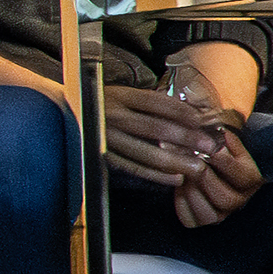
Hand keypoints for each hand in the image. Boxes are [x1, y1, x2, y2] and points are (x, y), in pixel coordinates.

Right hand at [96, 80, 235, 188]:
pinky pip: (133, 169)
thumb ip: (145, 102)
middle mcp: (112, 116)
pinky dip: (156, 176)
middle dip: (186, 138)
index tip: (201, 120)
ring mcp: (106, 139)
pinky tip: (175, 178)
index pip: (155, 102)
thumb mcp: (118, 94)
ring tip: (198, 167)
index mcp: (118, 96)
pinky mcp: (102, 158)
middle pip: (156, 128)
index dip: (181, 111)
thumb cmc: (98, 106)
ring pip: (147, 153)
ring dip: (176, 161)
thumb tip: (187, 112)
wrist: (63, 117)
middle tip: (208, 146)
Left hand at [164, 112, 262, 230]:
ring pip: (209, 213)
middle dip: (203, 178)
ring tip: (181, 175)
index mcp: (252, 178)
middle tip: (186, 162)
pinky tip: (178, 187)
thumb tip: (210, 128)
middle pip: (225, 197)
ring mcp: (223, 213)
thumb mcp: (223, 136)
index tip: (203, 146)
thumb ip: (220, 134)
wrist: (212, 160)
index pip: (240, 174)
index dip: (220, 160)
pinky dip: (182, 204)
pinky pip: (191, 220)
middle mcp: (240, 199)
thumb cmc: (217, 144)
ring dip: (191, 192)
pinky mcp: (204, 219)